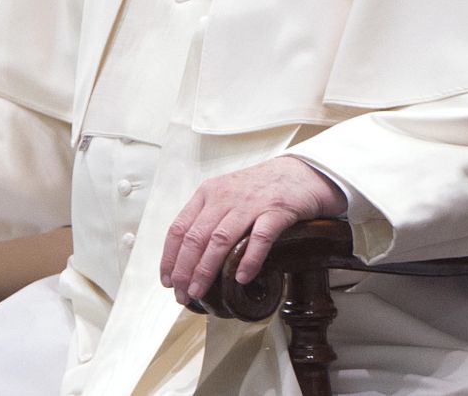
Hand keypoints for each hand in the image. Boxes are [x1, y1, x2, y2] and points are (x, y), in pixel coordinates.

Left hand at [160, 156, 345, 304]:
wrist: (300, 173)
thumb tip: (188, 258)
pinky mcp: (276, 211)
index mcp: (208, 193)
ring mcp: (251, 203)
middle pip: (196, 237)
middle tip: (181, 294)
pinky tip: (241, 277)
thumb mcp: (226, 195)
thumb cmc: (260, 189)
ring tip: (200, 291)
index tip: (167, 280)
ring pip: (220, 239)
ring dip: (206, 269)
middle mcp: (225, 196)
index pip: (179, 227)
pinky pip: (259, 238)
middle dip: (184, 270)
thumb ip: (208, 218)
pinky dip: (248, 260)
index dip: (170, 257)